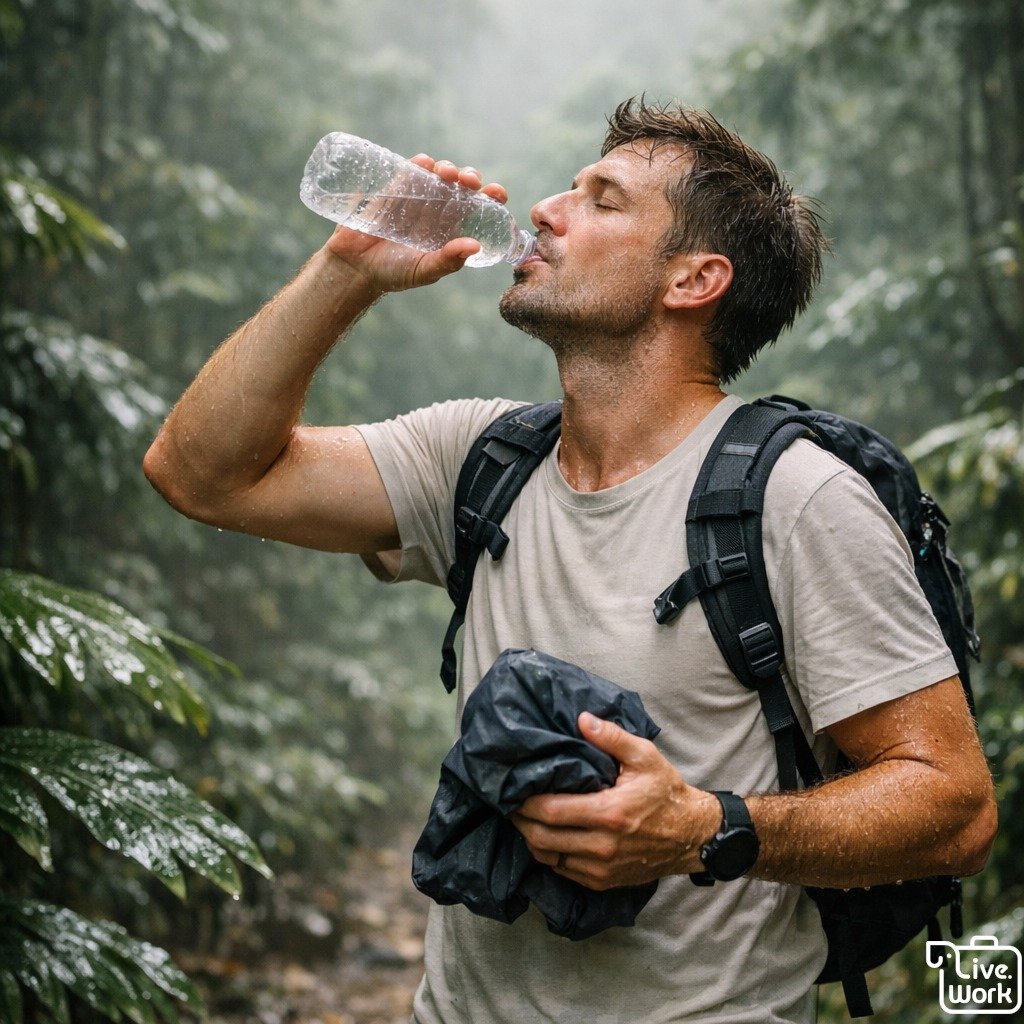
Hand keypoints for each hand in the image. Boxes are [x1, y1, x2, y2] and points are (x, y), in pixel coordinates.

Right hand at [323, 156, 508, 294]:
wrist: (355, 266)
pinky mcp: (393, 188)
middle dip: (469, 177)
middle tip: (468, 182)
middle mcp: (437, 210)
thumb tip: (475, 246)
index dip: (490, 197)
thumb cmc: (393, 273)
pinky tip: (425, 163)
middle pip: (461, 186)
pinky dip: (420, 163)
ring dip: (447, 168)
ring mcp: (416, 197)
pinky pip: (410, 169)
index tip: (497, 193)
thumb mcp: (424, 271)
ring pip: (439, 174)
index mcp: (450, 229)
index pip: (477, 209)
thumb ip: (448, 261)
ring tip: (447, 174)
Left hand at [510, 712, 721, 888]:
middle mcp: (602, 845)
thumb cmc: (666, 792)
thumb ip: (611, 737)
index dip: (525, 803)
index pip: (551, 811)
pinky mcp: (604, 882)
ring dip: (531, 840)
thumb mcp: (645, 756)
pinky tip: (546, 838)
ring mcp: (602, 868)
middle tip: (510, 805)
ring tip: (524, 820)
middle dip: (521, 822)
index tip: (513, 789)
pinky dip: (549, 856)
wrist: (692, 836)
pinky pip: (564, 872)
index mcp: (609, 813)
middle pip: (542, 839)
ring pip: (548, 859)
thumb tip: (582, 719)